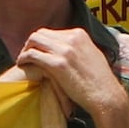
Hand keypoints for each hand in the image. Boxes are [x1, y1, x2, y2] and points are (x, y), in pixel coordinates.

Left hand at [12, 24, 128, 121]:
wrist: (106, 95)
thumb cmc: (100, 82)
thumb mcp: (92, 56)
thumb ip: (79, 49)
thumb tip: (69, 49)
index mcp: (79, 34)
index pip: (52, 32)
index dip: (41, 42)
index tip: (36, 51)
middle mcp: (71, 38)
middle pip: (40, 33)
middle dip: (31, 44)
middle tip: (26, 56)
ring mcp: (65, 50)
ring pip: (34, 41)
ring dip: (25, 50)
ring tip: (22, 61)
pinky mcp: (58, 64)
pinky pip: (33, 55)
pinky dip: (24, 58)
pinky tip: (22, 65)